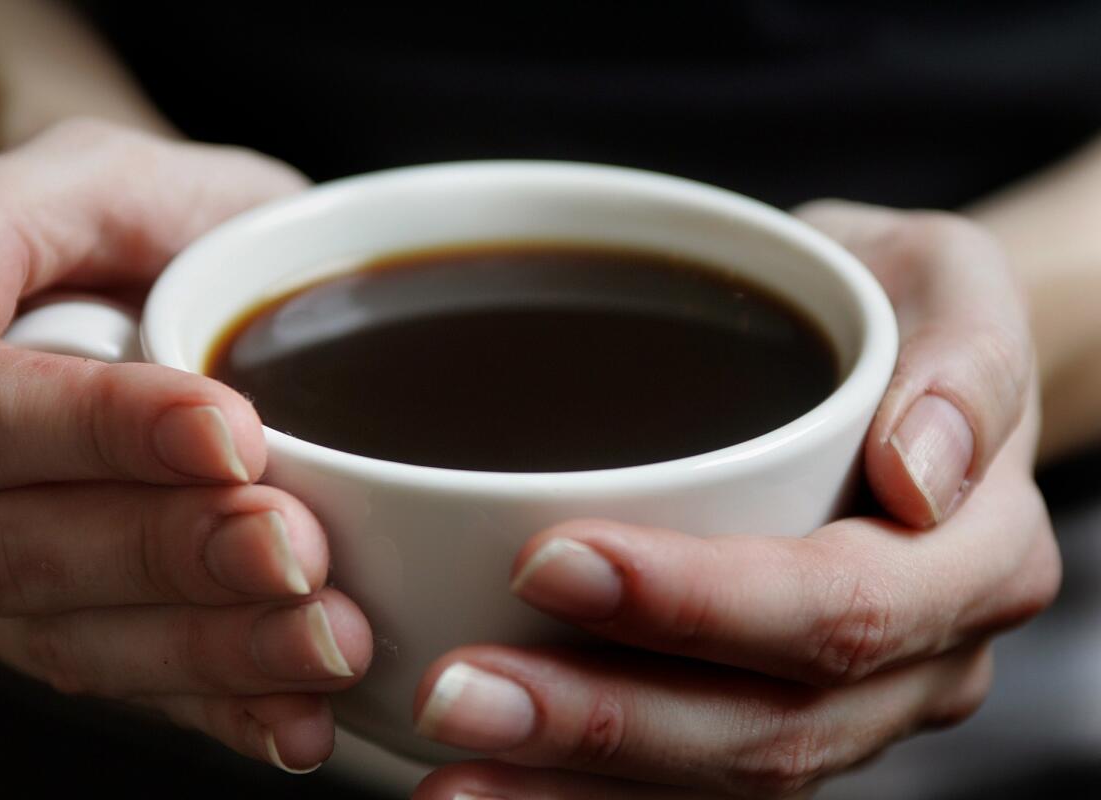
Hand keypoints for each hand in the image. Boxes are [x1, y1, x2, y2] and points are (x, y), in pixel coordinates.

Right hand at [0, 119, 372, 772]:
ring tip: (329, 641)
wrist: (187, 266)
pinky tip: (301, 724)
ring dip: (212, 653)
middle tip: (295, 548)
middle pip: (34, 552)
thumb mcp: (80, 179)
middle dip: (172, 557)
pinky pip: (146, 693)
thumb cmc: (136, 218)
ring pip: (87, 642)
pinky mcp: (99, 632)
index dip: (107, 435)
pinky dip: (228, 716)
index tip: (231, 430)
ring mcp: (19, 583)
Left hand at [411, 203, 1060, 798]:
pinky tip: (492, 783)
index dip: (695, 605)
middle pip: (772, 729)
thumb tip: (920, 471)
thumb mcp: (945, 280)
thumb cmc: (899, 309)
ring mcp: (858, 708)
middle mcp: (926, 659)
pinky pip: (695, 790)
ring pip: (724, 784)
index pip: (840, 606)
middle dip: (604, 720)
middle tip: (458, 692)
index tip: (548, 561)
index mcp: (977, 556)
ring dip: (576, 785)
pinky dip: (588, 798)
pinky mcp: (788, 721)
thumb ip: (960, 362)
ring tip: (449, 772)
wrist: (903, 369)